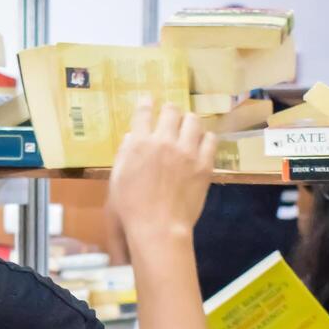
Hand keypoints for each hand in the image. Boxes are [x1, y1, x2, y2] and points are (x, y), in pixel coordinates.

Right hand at [108, 98, 215, 244]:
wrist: (158, 227)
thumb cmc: (131, 208)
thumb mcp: (117, 179)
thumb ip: (125, 154)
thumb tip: (132, 137)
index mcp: (139, 144)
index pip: (144, 112)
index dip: (146, 104)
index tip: (149, 101)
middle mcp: (164, 141)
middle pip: (171, 110)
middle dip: (169, 111)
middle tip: (170, 118)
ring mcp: (186, 151)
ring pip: (193, 120)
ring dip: (189, 122)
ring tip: (187, 130)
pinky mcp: (204, 164)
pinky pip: (211, 139)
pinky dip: (205, 138)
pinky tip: (201, 144)